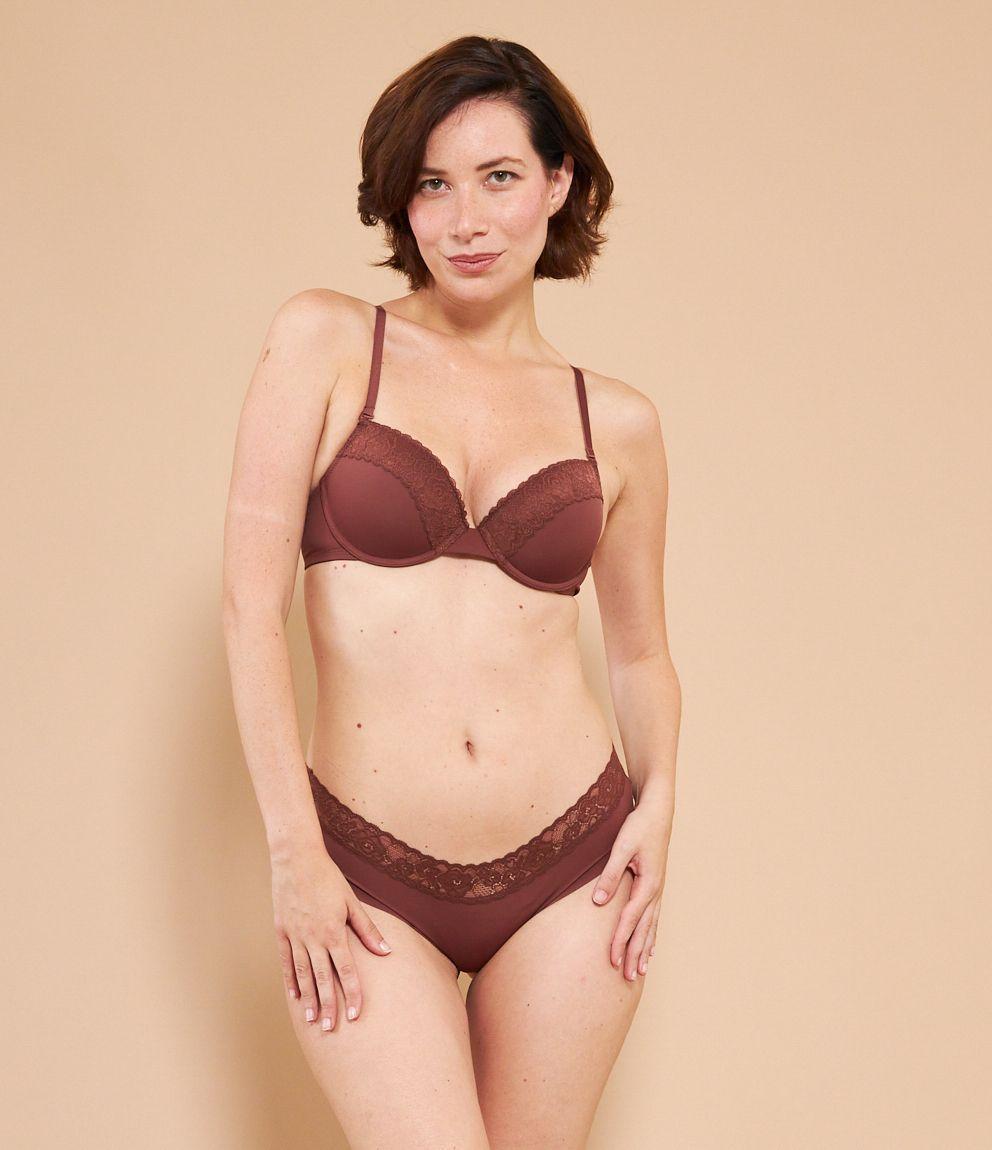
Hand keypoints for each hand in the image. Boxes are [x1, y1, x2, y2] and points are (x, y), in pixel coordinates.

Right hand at [270, 845, 391, 1030]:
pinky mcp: (281, 931)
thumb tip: (387, 951)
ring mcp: (295, 936)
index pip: (346, 971)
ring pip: (302, 974)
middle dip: (328, 1006)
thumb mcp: (351, 902)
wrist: (296, 859)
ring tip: (311, 1020)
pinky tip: (294, 996)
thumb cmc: (328, 878)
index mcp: (334, 932)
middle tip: (330, 1029)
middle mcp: (313, 938)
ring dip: (308, 999)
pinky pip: (285, 962)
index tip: (357, 1015)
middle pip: (323, 979)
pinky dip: (290, 980)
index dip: (353, 994)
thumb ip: (367, 930)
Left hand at [591, 797, 671, 979]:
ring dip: (644, 949)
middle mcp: (656, 891)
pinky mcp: (655, 885)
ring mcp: (658, 889)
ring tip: (640, 972)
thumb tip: (598, 902)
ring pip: (651, 927)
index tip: (612, 961)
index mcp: (648, 884)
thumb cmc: (639, 826)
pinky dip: (650, 935)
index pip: (630, 919)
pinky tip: (649, 948)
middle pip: (643, 930)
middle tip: (627, 978)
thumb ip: (610, 874)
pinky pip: (654, 917)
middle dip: (634, 954)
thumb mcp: (621, 847)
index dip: (620, 941)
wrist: (657, 811)